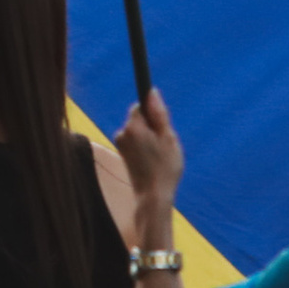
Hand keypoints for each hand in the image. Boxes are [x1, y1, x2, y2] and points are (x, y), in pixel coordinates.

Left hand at [115, 88, 182, 212]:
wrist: (152, 195)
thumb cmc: (164, 167)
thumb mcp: (168, 137)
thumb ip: (159, 113)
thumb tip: (151, 91)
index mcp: (133, 126)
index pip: (140, 106)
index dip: (153, 113)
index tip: (161, 124)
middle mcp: (122, 133)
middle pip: (139, 119)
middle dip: (152, 126)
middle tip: (164, 143)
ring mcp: (121, 145)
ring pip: (138, 132)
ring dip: (149, 138)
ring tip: (159, 155)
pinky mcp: (123, 154)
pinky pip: (135, 142)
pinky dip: (144, 147)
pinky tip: (152, 160)